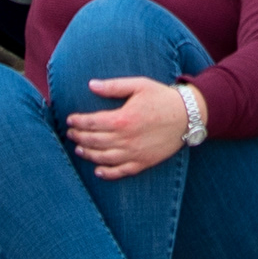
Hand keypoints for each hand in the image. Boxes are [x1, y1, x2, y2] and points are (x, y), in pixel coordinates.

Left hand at [64, 76, 190, 178]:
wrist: (188, 115)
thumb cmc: (162, 97)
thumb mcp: (139, 85)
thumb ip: (113, 86)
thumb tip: (91, 85)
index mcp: (122, 118)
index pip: (92, 122)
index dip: (78, 122)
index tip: (70, 120)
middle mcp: (125, 139)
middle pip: (94, 140)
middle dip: (79, 136)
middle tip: (71, 134)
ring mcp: (134, 153)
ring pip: (103, 158)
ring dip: (88, 154)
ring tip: (79, 149)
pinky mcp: (143, 162)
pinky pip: (121, 172)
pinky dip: (107, 173)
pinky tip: (98, 171)